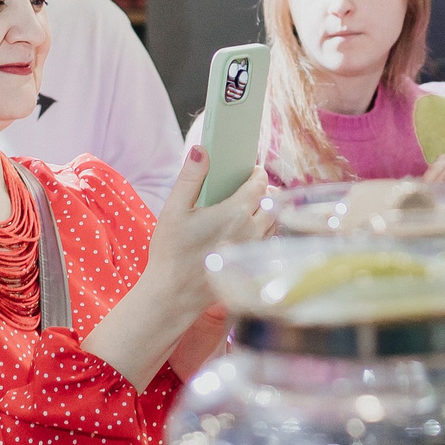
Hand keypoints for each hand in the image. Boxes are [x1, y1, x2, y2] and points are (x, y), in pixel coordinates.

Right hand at [140, 145, 274, 317]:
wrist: (173, 294)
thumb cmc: (171, 252)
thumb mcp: (174, 209)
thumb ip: (190, 177)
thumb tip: (201, 149)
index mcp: (236, 213)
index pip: (260, 183)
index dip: (257, 173)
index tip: (250, 170)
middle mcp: (252, 230)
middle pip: (273, 201)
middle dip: (265, 190)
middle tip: (251, 187)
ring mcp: (253, 249)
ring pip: (274, 221)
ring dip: (267, 210)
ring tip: (250, 206)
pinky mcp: (251, 263)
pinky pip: (268, 240)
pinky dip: (264, 229)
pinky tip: (247, 228)